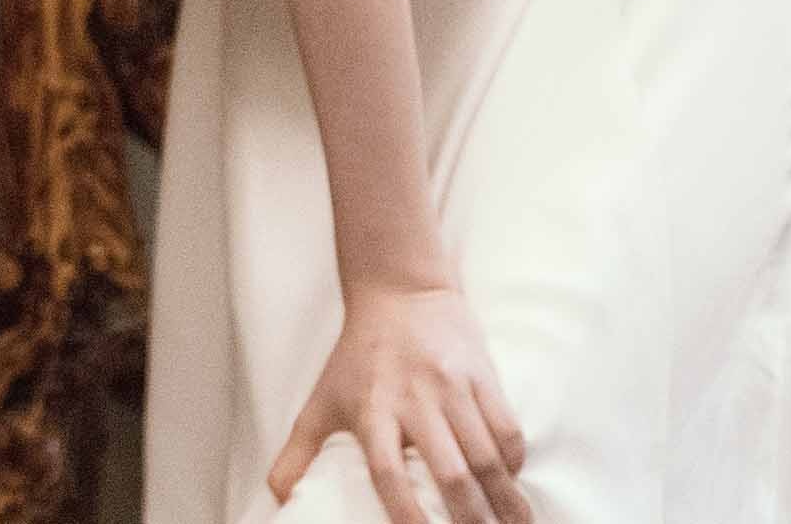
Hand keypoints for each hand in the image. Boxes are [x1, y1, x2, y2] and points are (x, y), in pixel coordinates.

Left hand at [272, 280, 531, 523]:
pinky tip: (512, 480)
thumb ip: (298, 451)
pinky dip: (513, 459)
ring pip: (486, 454)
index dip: (405, 512)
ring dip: (505, 498)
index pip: (388, 472)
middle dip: (472, 517)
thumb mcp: (322, 399)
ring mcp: (451, 385)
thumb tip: (277, 497)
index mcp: (372, 410)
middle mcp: (413, 399)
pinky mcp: (480, 372)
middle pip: (450, 471)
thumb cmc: (358, 355)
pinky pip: (505, 425)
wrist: (399, 290)